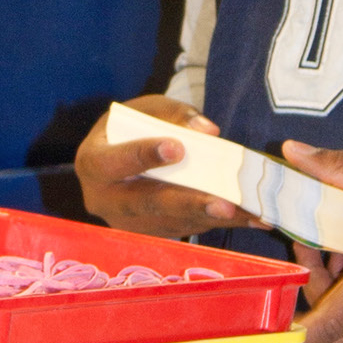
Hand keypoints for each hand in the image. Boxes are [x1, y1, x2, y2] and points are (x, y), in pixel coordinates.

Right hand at [75, 94, 263, 236]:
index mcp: (93, 163)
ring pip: (172, 223)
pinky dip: (217, 222)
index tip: (178, 148)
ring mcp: (127, 223)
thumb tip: (209, 131)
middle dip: (189, 204)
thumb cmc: (129, 127)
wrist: (115, 157)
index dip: (145, 155)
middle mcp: (104, 200)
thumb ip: (173, 114)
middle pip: (148, 205)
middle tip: (224, 203)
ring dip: (213, 218)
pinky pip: (184, 229)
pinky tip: (249, 217)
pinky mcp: (149, 233)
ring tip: (250, 212)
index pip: (116, 161)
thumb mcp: (144, 109)